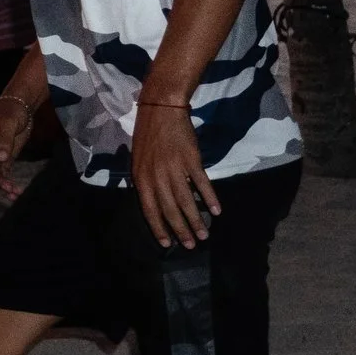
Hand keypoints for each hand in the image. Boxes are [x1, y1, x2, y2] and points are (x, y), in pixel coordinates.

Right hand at [0, 97, 33, 199]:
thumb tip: (0, 158)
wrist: (20, 108)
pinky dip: (9, 181)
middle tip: (8, 189)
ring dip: (3, 184)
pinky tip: (16, 191)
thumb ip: (4, 140)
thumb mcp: (8, 124)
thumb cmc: (11, 111)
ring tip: (14, 194)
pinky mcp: (5, 157)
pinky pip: (4, 172)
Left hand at [131, 102, 218, 249]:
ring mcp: (174, 168)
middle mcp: (156, 176)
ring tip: (205, 235)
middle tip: (191, 245)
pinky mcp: (191, 159)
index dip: (158, 228)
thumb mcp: (139, 160)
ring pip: (186, 201)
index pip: (148, 209)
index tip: (167, 244)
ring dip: (196, 220)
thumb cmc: (149, 135)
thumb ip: (145, 182)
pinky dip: (209, 198)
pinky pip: (201, 184)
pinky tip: (216, 211)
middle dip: (180, 230)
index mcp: (141, 177)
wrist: (161, 109)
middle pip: (169, 209)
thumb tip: (153, 204)